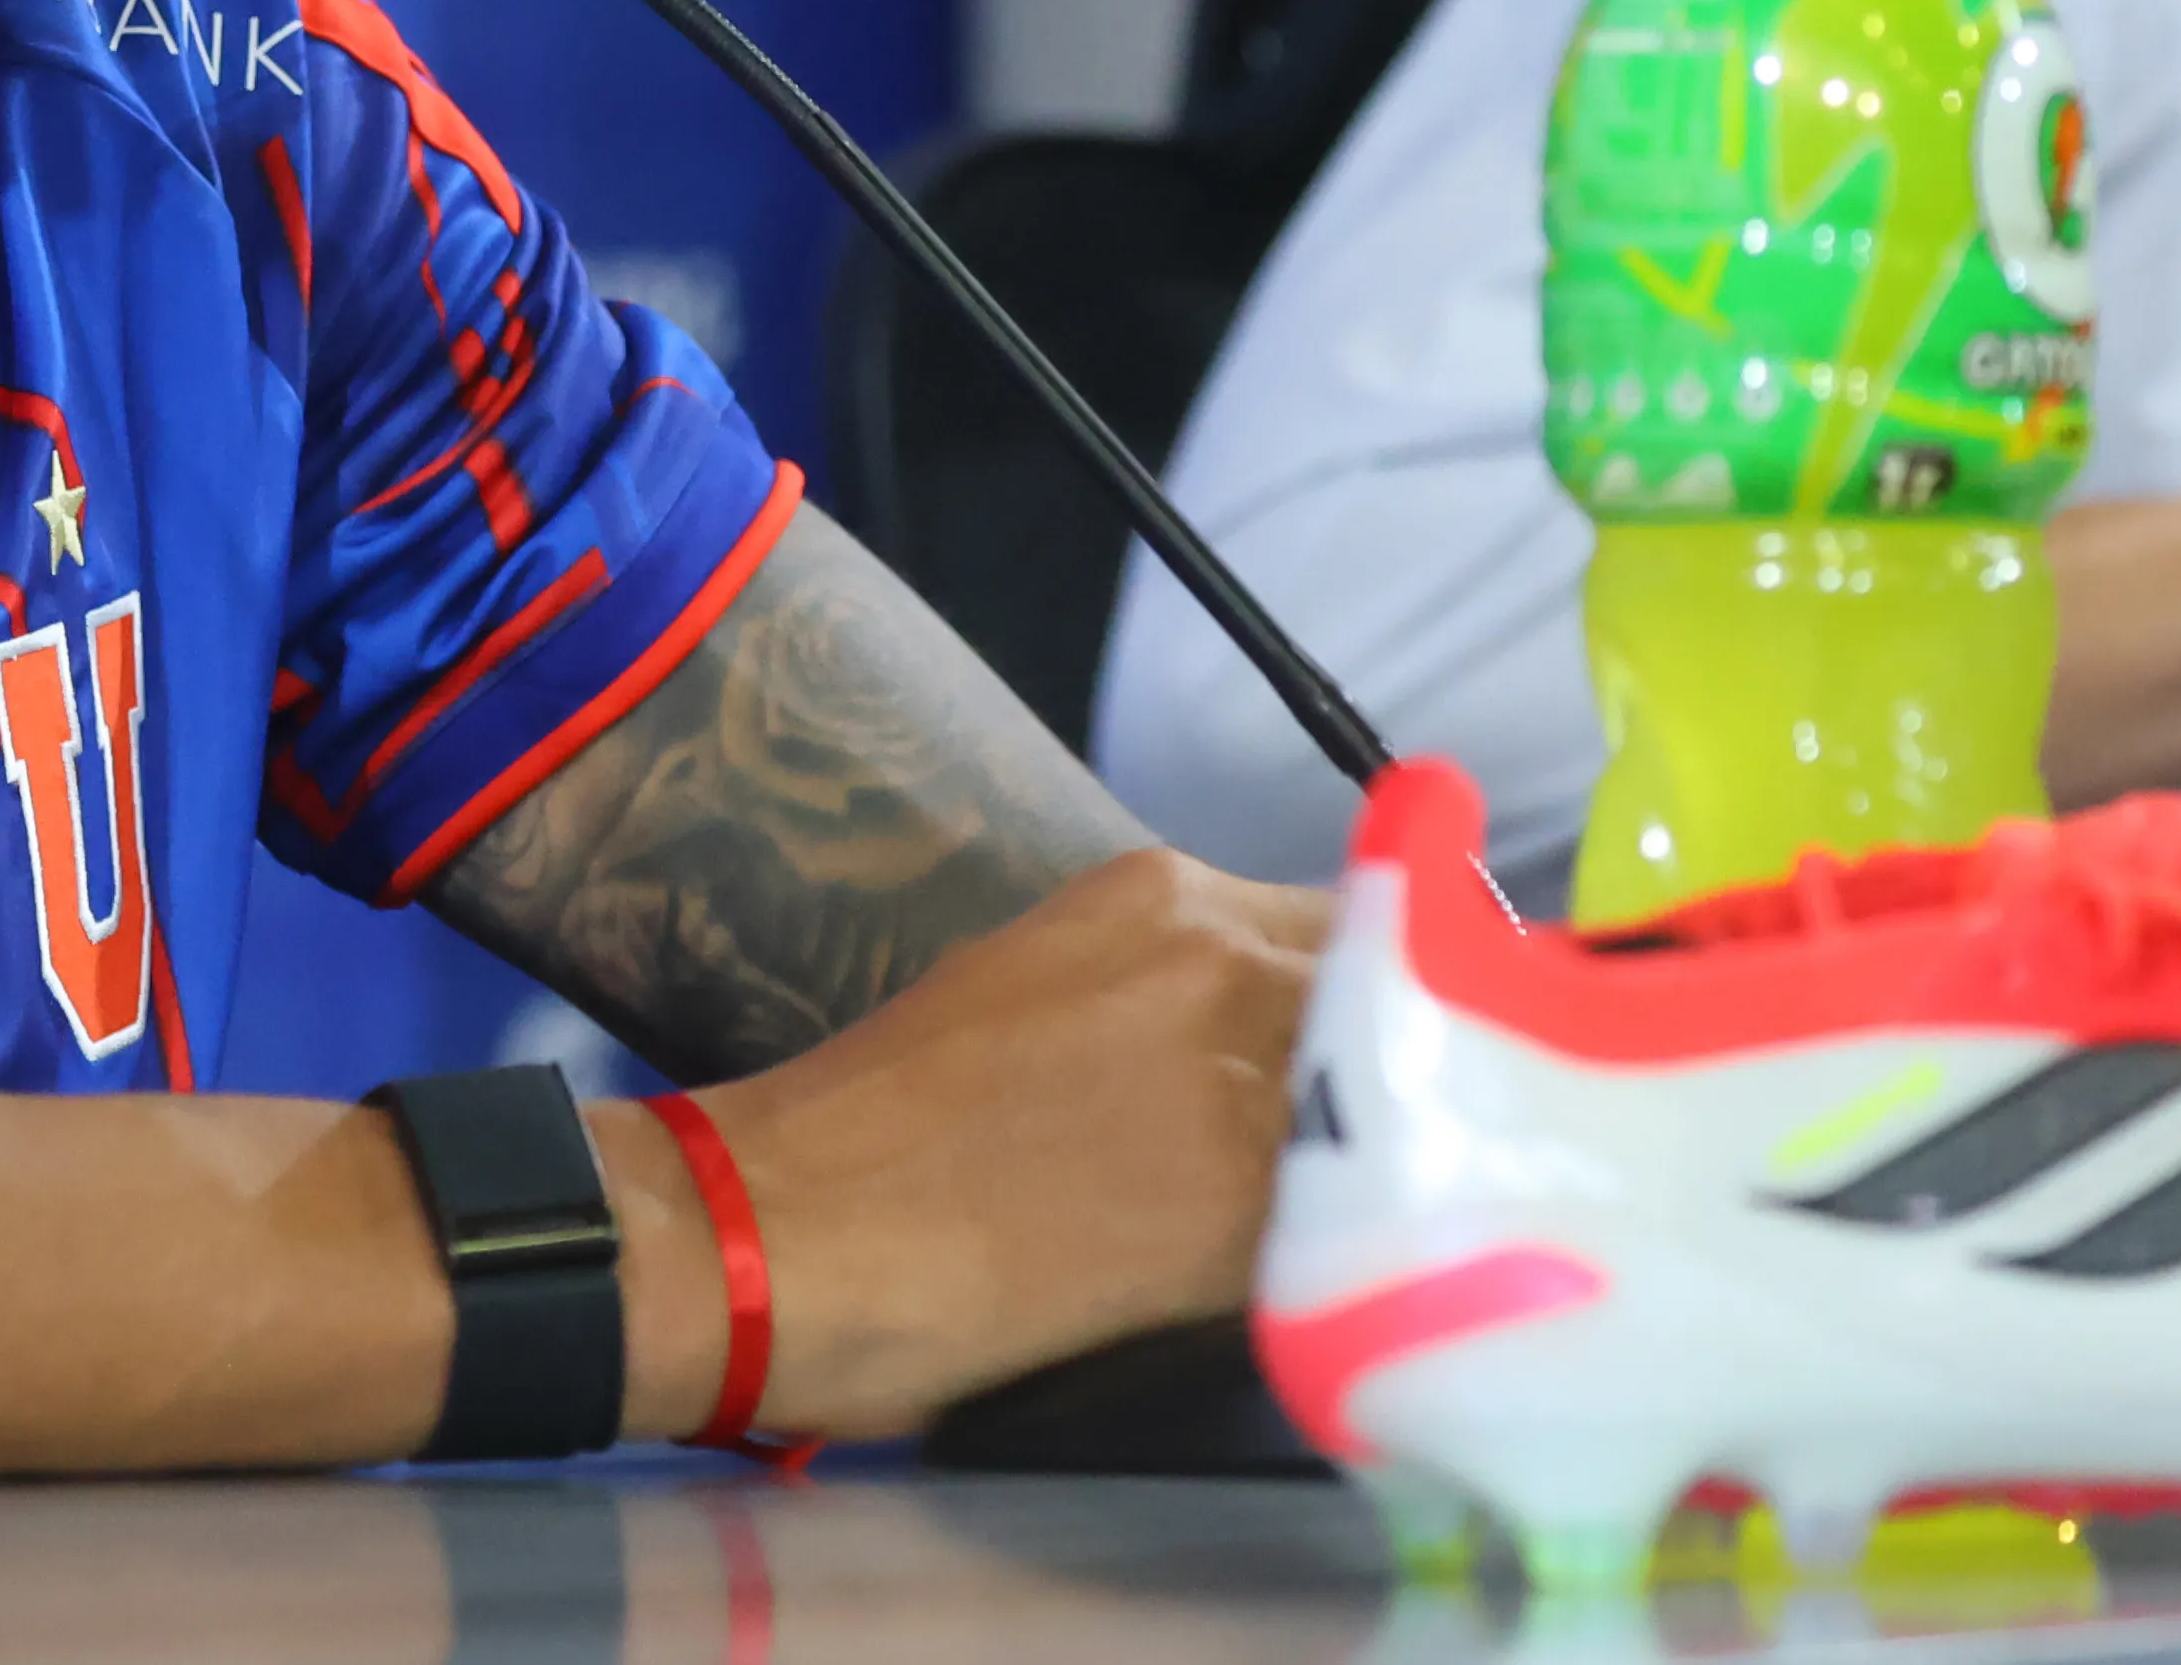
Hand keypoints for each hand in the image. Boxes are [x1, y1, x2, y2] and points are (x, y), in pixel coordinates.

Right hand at [623, 848, 1327, 1439]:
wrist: (784, 1229)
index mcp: (1157, 893)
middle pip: (1392, 1001)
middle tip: (1375, 1156)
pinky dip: (1355, 1248)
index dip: (1375, 999)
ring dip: (1387, 1161)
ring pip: (1394, 1104)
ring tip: (1353, 1228)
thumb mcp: (1027, 992)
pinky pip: (1354, 1212)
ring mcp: (1241, 1077)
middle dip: (1397, 1073)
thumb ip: (1152, 999)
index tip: (1380, 1061)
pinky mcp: (1241, 1207)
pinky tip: (1318, 1287)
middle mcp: (1220, 957)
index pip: (1349, 921)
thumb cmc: (871, 1129)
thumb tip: (1231, 1059)